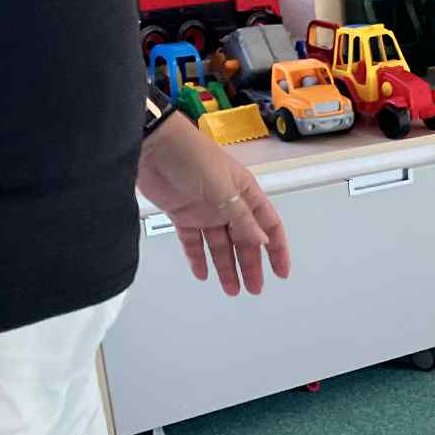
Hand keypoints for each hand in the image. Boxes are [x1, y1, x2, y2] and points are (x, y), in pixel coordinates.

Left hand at [136, 117, 291, 293]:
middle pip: (244, 241)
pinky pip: (193, 241)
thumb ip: (243, 219)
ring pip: (219, 246)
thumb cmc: (192, 156)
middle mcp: (227, 204)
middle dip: (250, 265)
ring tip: (231, 289)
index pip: (268, 226)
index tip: (281, 272)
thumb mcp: (224, 190)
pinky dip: (197, 258)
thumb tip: (262, 241)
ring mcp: (204, 210)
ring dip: (226, 267)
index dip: (277, 249)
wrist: (153, 146)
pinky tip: (202, 273)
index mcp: (245, 194)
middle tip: (254, 288)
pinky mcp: (181, 214)